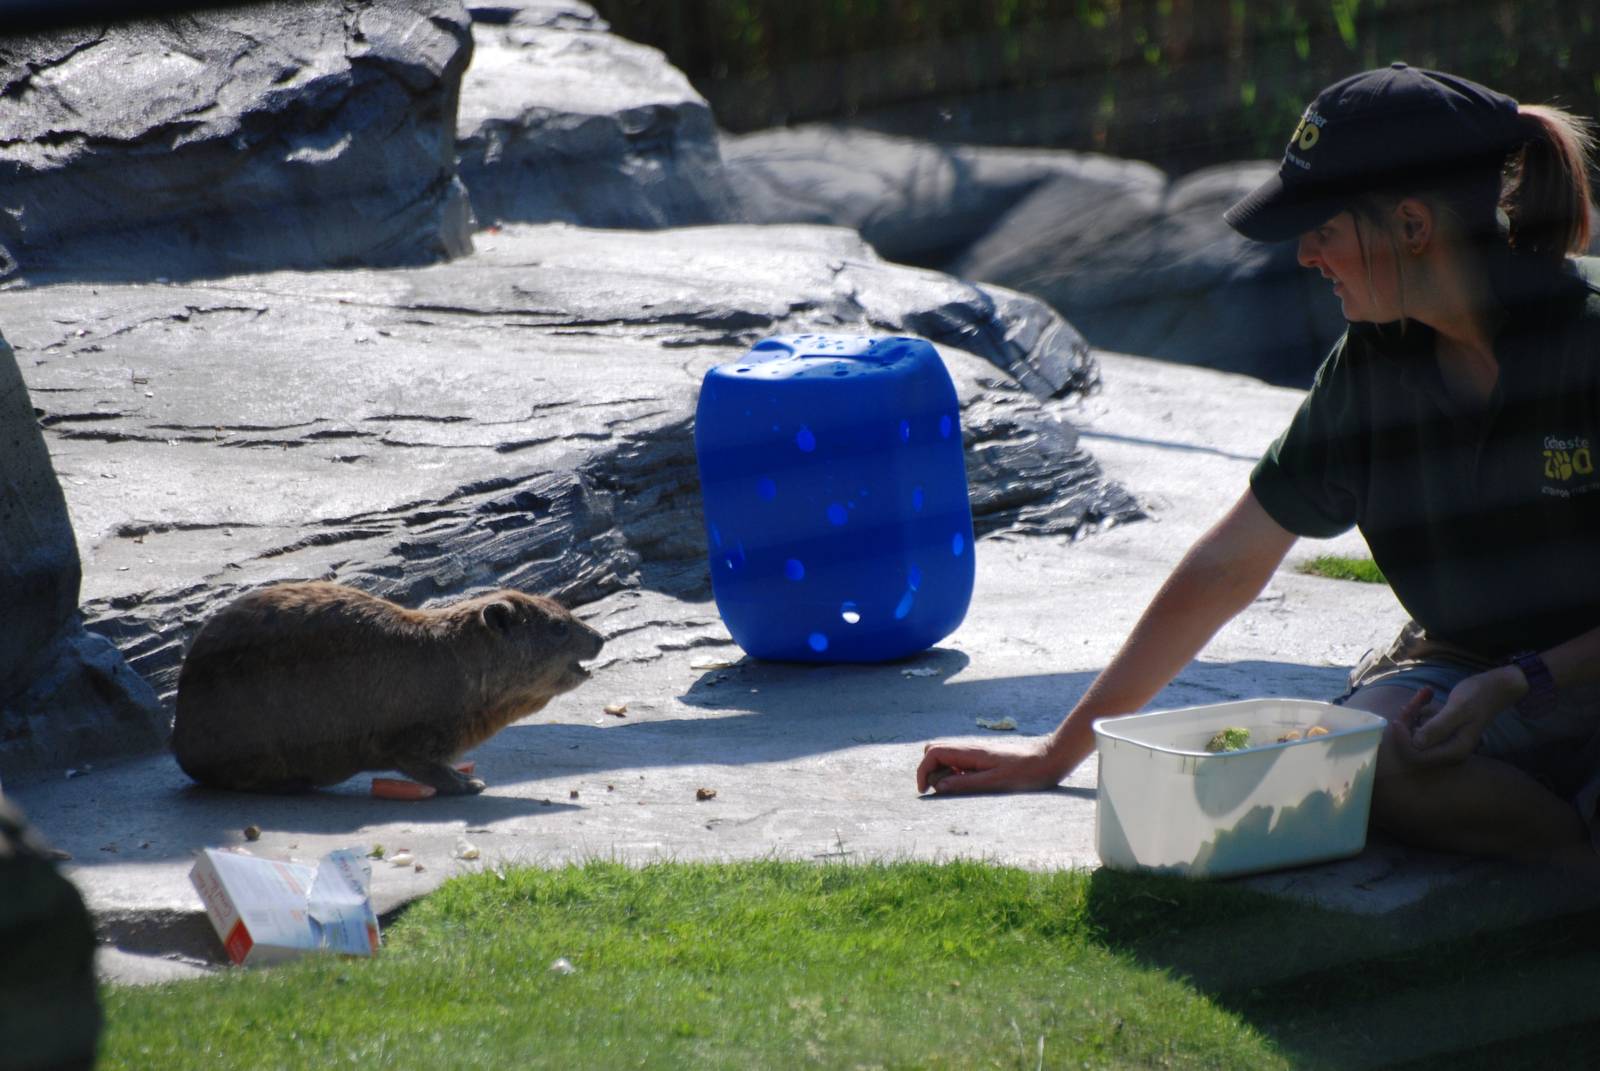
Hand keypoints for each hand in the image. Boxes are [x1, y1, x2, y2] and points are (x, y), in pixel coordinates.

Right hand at [915, 740, 1068, 794]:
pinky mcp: (983, 759)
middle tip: (940, 790)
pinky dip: (956, 775)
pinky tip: (970, 787)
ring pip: (946, 758)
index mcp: (969, 752)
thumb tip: (937, 786)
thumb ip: (964, 784)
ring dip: (943, 774)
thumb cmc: (1025, 773)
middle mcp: (969, 749)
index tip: (924, 790)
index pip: (933, 753)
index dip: (923, 770)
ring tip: (957, 790)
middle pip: (935, 751)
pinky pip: (960, 764)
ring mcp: (976, 754)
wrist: (1048, 760)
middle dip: (930, 770)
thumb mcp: (994, 782)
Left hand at [1392, 667, 1524, 766]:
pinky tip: (1428, 693)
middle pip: (1412, 745)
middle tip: (1412, 703)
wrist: (1494, 687)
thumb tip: (1417, 743)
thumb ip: (1439, 726)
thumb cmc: (1479, 696)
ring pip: (1415, 731)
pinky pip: (1421, 722)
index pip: (1417, 756)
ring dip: (1414, 712)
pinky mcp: (1441, 730)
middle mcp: (1448, 750)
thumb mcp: (1459, 709)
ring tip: (1425, 693)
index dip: (1403, 741)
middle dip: (1407, 723)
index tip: (1398, 719)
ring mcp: (1444, 741)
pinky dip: (1421, 708)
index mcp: (1454, 751)